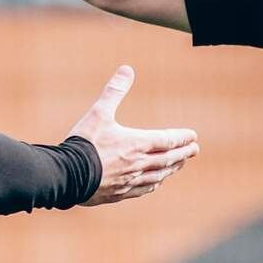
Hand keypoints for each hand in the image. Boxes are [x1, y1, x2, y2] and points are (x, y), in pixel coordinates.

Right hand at [69, 65, 198, 204]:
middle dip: (183, 153)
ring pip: (158, 175)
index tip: (193, 136)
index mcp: (136, 144)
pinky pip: (143, 189)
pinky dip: (153, 184)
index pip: (167, 140)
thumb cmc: (84, 143)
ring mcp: (130, 180)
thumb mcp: (99, 112)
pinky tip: (155, 183)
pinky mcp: (119, 193)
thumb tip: (127, 69)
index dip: (182, 137)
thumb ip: (114, 91)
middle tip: (195, 150)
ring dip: (171, 169)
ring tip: (179, 164)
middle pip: (168, 159)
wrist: (67, 175)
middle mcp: (138, 164)